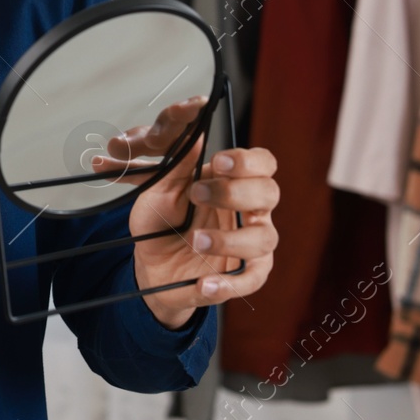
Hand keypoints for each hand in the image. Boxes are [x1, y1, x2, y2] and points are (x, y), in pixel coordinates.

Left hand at [89, 96, 278, 328]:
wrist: (150, 264)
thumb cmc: (159, 221)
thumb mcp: (159, 191)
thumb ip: (178, 167)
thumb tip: (195, 136)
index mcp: (232, 182)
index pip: (262, 163)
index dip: (248, 161)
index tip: (218, 162)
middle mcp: (249, 210)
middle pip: (269, 193)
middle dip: (236, 192)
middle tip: (197, 195)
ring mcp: (249, 243)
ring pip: (264, 237)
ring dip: (231, 239)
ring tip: (196, 241)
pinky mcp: (244, 274)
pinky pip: (253, 279)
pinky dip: (231, 283)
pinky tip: (206, 283)